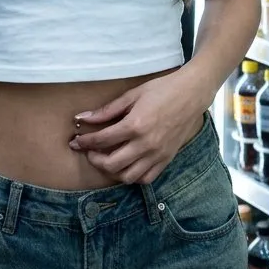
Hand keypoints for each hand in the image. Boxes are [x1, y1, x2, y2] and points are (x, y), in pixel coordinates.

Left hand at [68, 68, 210, 184]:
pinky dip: (132, 176)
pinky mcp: (166, 159)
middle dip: (94, 159)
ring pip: (128, 176)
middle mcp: (146, 144)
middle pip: (111, 164)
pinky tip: (126, 164)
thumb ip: (107, 110)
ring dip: (112, 171)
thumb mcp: (132, 95)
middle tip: (89, 151)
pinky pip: (146, 178)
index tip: (76, 141)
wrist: (192, 94)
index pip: (102, 140)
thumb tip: (83, 117)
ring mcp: (157, 154)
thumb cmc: (162, 90)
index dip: (85, 142)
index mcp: (135, 125)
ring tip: (106, 159)